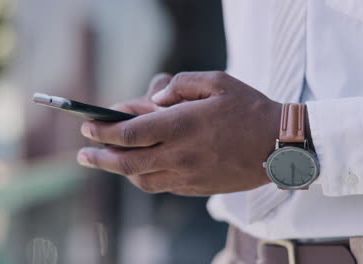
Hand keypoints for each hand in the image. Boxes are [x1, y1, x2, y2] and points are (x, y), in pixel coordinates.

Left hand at [78, 71, 280, 195]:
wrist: (280, 146)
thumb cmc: (250, 109)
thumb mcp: (216, 82)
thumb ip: (180, 84)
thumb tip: (155, 96)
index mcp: (182, 125)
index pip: (130, 131)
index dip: (104, 130)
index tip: (87, 126)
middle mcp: (180, 154)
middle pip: (127, 162)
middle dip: (99, 158)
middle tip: (82, 155)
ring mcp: (188, 175)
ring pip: (141, 180)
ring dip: (119, 172)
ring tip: (107, 162)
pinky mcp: (196, 188)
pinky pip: (161, 187)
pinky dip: (144, 179)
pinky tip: (139, 171)